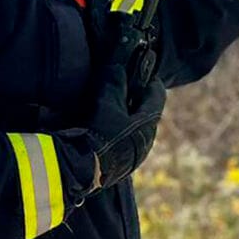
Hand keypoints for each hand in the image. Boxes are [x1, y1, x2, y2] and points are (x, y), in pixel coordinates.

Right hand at [83, 57, 165, 190]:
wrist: (81, 169)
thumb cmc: (99, 133)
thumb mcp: (107, 100)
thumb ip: (115, 81)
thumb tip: (119, 70)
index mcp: (149, 125)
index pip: (157, 96)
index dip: (149, 80)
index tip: (142, 71)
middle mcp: (146, 143)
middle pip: (145, 113)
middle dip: (134, 99)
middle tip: (122, 86)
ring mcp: (133, 157)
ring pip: (133, 130)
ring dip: (123, 117)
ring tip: (107, 106)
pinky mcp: (119, 167)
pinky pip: (121, 143)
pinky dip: (114, 132)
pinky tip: (99, 128)